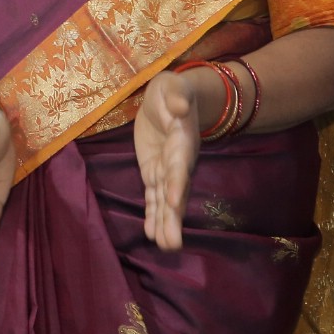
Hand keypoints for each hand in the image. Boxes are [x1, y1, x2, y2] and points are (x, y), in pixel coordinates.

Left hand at [136, 69, 206, 251]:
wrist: (171, 100)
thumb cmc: (172, 91)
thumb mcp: (173, 86)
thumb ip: (178, 95)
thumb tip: (181, 105)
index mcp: (181, 142)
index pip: (178, 165)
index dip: (176, 183)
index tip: (174, 202)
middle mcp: (177, 162)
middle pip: (175, 192)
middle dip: (173, 217)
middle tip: (172, 244)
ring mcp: (165, 170)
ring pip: (165, 201)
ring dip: (164, 223)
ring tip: (165, 247)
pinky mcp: (153, 172)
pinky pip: (153, 197)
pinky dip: (153, 214)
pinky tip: (152, 234)